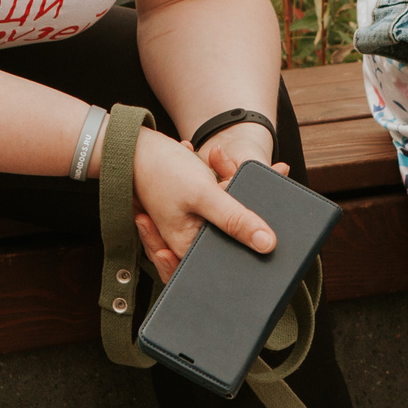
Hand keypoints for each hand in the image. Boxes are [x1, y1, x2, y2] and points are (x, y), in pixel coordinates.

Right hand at [130, 127, 275, 279]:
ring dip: (232, 181)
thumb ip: (234, 220)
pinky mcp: (198, 205)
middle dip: (244, 209)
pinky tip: (215, 158)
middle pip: (229, 235)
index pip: (224, 262)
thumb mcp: (203, 195)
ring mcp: (194, 220)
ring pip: (229, 211)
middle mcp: (189, 237)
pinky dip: (223, 175)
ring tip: (222, 161)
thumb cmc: (160, 171)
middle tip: (255, 177)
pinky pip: (221, 195)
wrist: (137, 144)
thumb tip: (267, 244)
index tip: (269, 236)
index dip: (250, 252)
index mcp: (187, 245)